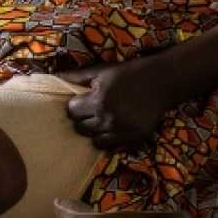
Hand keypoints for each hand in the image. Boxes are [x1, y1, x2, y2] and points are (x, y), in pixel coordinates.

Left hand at [57, 59, 177, 150]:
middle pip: (80, 128)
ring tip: (101, 120)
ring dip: (94, 131)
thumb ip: (77, 76)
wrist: (162, 81)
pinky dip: (109, 139)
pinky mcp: (135, 137)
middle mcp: (108, 117)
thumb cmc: (129, 73)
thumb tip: (54, 77)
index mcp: (98, 99)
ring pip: (94, 140)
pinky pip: (111, 146)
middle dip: (82, 119)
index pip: (72, 111)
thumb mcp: (102, 71)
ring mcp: (122, 130)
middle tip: (91, 111)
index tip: (82, 101)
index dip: (75, 106)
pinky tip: (113, 128)